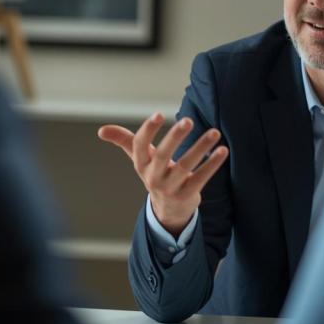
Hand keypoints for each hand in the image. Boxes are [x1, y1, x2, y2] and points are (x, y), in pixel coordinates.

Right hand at [98, 113, 227, 236]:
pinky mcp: (187, 195)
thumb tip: (101, 130)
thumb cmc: (155, 174)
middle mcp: (153, 177)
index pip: (140, 146)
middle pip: (163, 155)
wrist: (168, 209)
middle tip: (188, 121)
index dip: (148, 130)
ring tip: (215, 132)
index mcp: (141, 164)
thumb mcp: (140, 159)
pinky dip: (212, 164)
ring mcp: (170, 188)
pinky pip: (201, 178)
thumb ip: (124, 141)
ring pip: (186, 166)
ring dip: (201, 147)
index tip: (158, 114)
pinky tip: (222, 150)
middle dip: (175, 138)